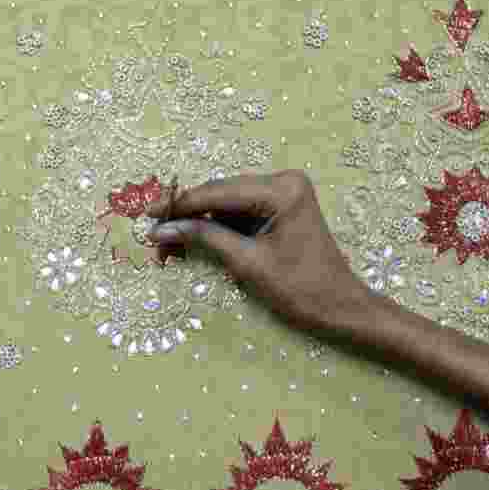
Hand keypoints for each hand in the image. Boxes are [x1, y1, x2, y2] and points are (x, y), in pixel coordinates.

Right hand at [145, 170, 371, 336]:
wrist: (340, 307)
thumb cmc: (300, 289)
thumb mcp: (247, 263)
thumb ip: (204, 239)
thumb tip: (162, 229)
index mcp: (281, 190)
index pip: (219, 192)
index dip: (180, 205)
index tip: (148, 216)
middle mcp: (284, 182)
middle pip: (221, 193)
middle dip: (187, 214)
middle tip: (153, 231)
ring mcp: (284, 194)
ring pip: (228, 203)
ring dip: (200, 221)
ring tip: (168, 241)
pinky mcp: (281, 208)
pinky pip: (241, 212)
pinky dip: (218, 226)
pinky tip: (193, 238)